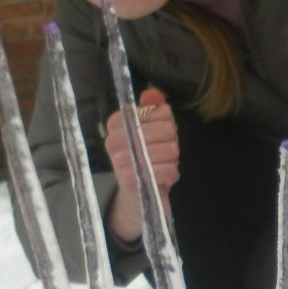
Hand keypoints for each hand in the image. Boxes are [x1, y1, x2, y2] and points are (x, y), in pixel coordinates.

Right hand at [104, 88, 178, 241]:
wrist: (137, 194)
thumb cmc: (146, 156)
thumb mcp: (151, 129)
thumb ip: (152, 107)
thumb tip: (152, 93)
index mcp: (116, 122)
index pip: (158, 111)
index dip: (168, 121)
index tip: (160, 133)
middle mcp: (114, 140)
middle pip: (167, 129)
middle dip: (173, 142)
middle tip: (165, 150)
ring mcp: (120, 161)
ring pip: (170, 150)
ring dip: (173, 159)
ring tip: (164, 163)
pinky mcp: (131, 181)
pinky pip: (168, 170)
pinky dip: (173, 173)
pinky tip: (164, 175)